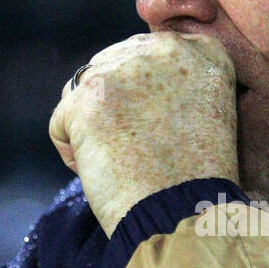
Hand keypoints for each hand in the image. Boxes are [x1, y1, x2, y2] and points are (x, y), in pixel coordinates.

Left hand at [49, 31, 239, 238]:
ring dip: (93, 129)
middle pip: (112, 66)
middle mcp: (165, 49)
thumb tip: (127, 80)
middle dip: (115, 109)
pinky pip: (61, 124)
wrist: (185, 218)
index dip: (145, 97)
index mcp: (203, 51)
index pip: (149, 55)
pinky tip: (107, 175)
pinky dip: (74, 155)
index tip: (160, 133)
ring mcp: (123, 69)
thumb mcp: (207, 115)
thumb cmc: (198, 183)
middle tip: (141, 152)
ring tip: (126, 164)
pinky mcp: (87, 98)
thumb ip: (176, 83)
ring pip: (82, 92)